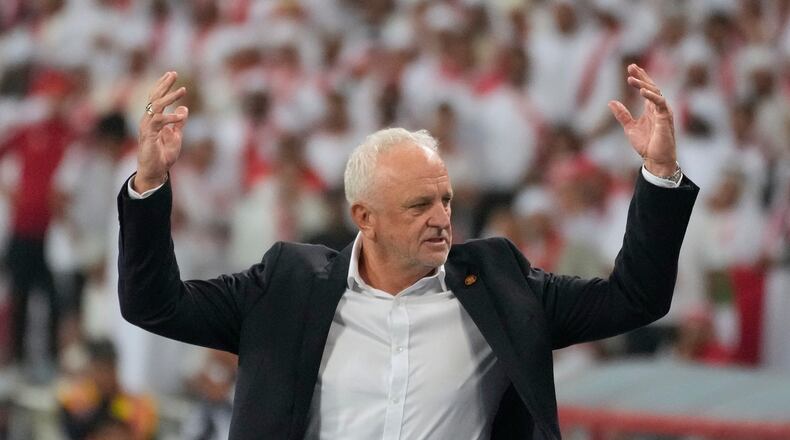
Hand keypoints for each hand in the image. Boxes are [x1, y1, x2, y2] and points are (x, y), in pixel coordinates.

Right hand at [135, 71, 187, 191]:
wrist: (155, 172)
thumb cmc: (163, 156)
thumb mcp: (176, 136)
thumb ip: (179, 123)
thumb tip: (184, 108)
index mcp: (153, 119)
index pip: (156, 98)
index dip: (163, 85)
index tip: (171, 74)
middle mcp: (148, 120)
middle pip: (154, 97)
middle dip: (164, 84)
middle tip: (174, 73)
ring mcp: (147, 127)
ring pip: (157, 107)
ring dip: (170, 98)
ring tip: (183, 90)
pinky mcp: (148, 136)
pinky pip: (159, 122)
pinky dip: (170, 118)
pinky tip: (181, 115)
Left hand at [608, 64, 677, 176]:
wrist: (655, 160)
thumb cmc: (646, 145)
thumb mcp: (629, 127)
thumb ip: (622, 114)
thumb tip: (611, 102)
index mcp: (651, 109)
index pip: (646, 89)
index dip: (639, 78)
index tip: (630, 68)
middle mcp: (658, 108)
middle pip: (651, 87)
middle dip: (642, 76)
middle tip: (631, 67)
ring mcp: (663, 112)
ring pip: (655, 92)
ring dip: (643, 84)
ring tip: (631, 79)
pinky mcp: (666, 118)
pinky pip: (660, 102)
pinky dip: (652, 96)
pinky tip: (642, 91)